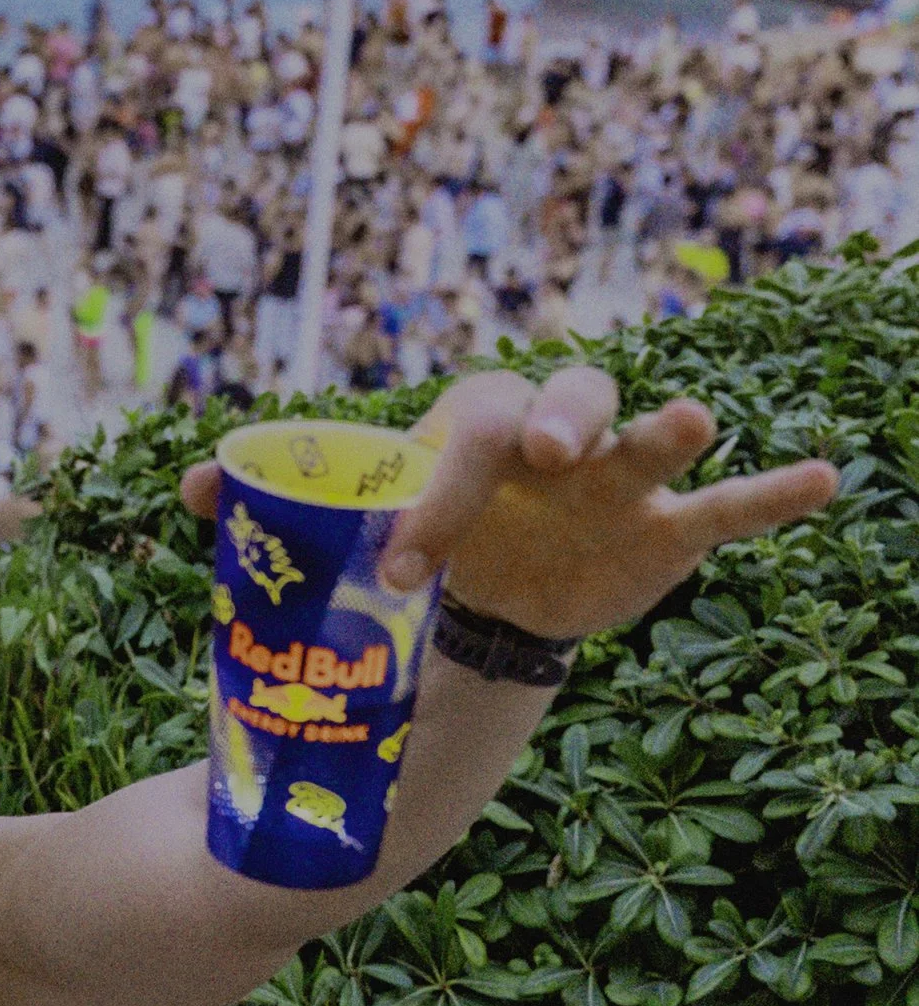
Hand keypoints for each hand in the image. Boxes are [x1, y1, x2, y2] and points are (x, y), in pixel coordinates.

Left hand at [181, 366, 837, 640]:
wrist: (472, 604)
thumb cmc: (413, 540)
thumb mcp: (344, 524)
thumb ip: (275, 504)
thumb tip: (184, 489)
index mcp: (471, 426)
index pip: (460, 433)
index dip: (435, 491)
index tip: (403, 564)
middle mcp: (553, 437)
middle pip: (566, 400)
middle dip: (556, 421)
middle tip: (541, 454)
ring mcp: (616, 483)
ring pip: (647, 437)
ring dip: (663, 427)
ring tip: (689, 420)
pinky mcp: (664, 534)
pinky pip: (727, 510)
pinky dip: (774, 493)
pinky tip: (822, 477)